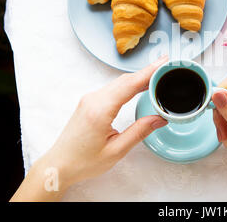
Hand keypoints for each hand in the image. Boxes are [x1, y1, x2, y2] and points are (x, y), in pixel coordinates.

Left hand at [11, 56, 167, 200]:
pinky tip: (140, 85)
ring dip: (139, 77)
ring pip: (119, 82)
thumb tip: (160, 118)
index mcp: (100, 110)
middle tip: (167, 66)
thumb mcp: (116, 150)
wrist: (59, 165)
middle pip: (125, 80)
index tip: (164, 62)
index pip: (130, 84)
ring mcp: (90, 99)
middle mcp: (93, 100)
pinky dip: (129, 84)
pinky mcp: (90, 102)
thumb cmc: (83, 162)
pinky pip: (113, 88)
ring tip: (158, 74)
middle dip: (147, 71)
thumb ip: (139, 131)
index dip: (149, 72)